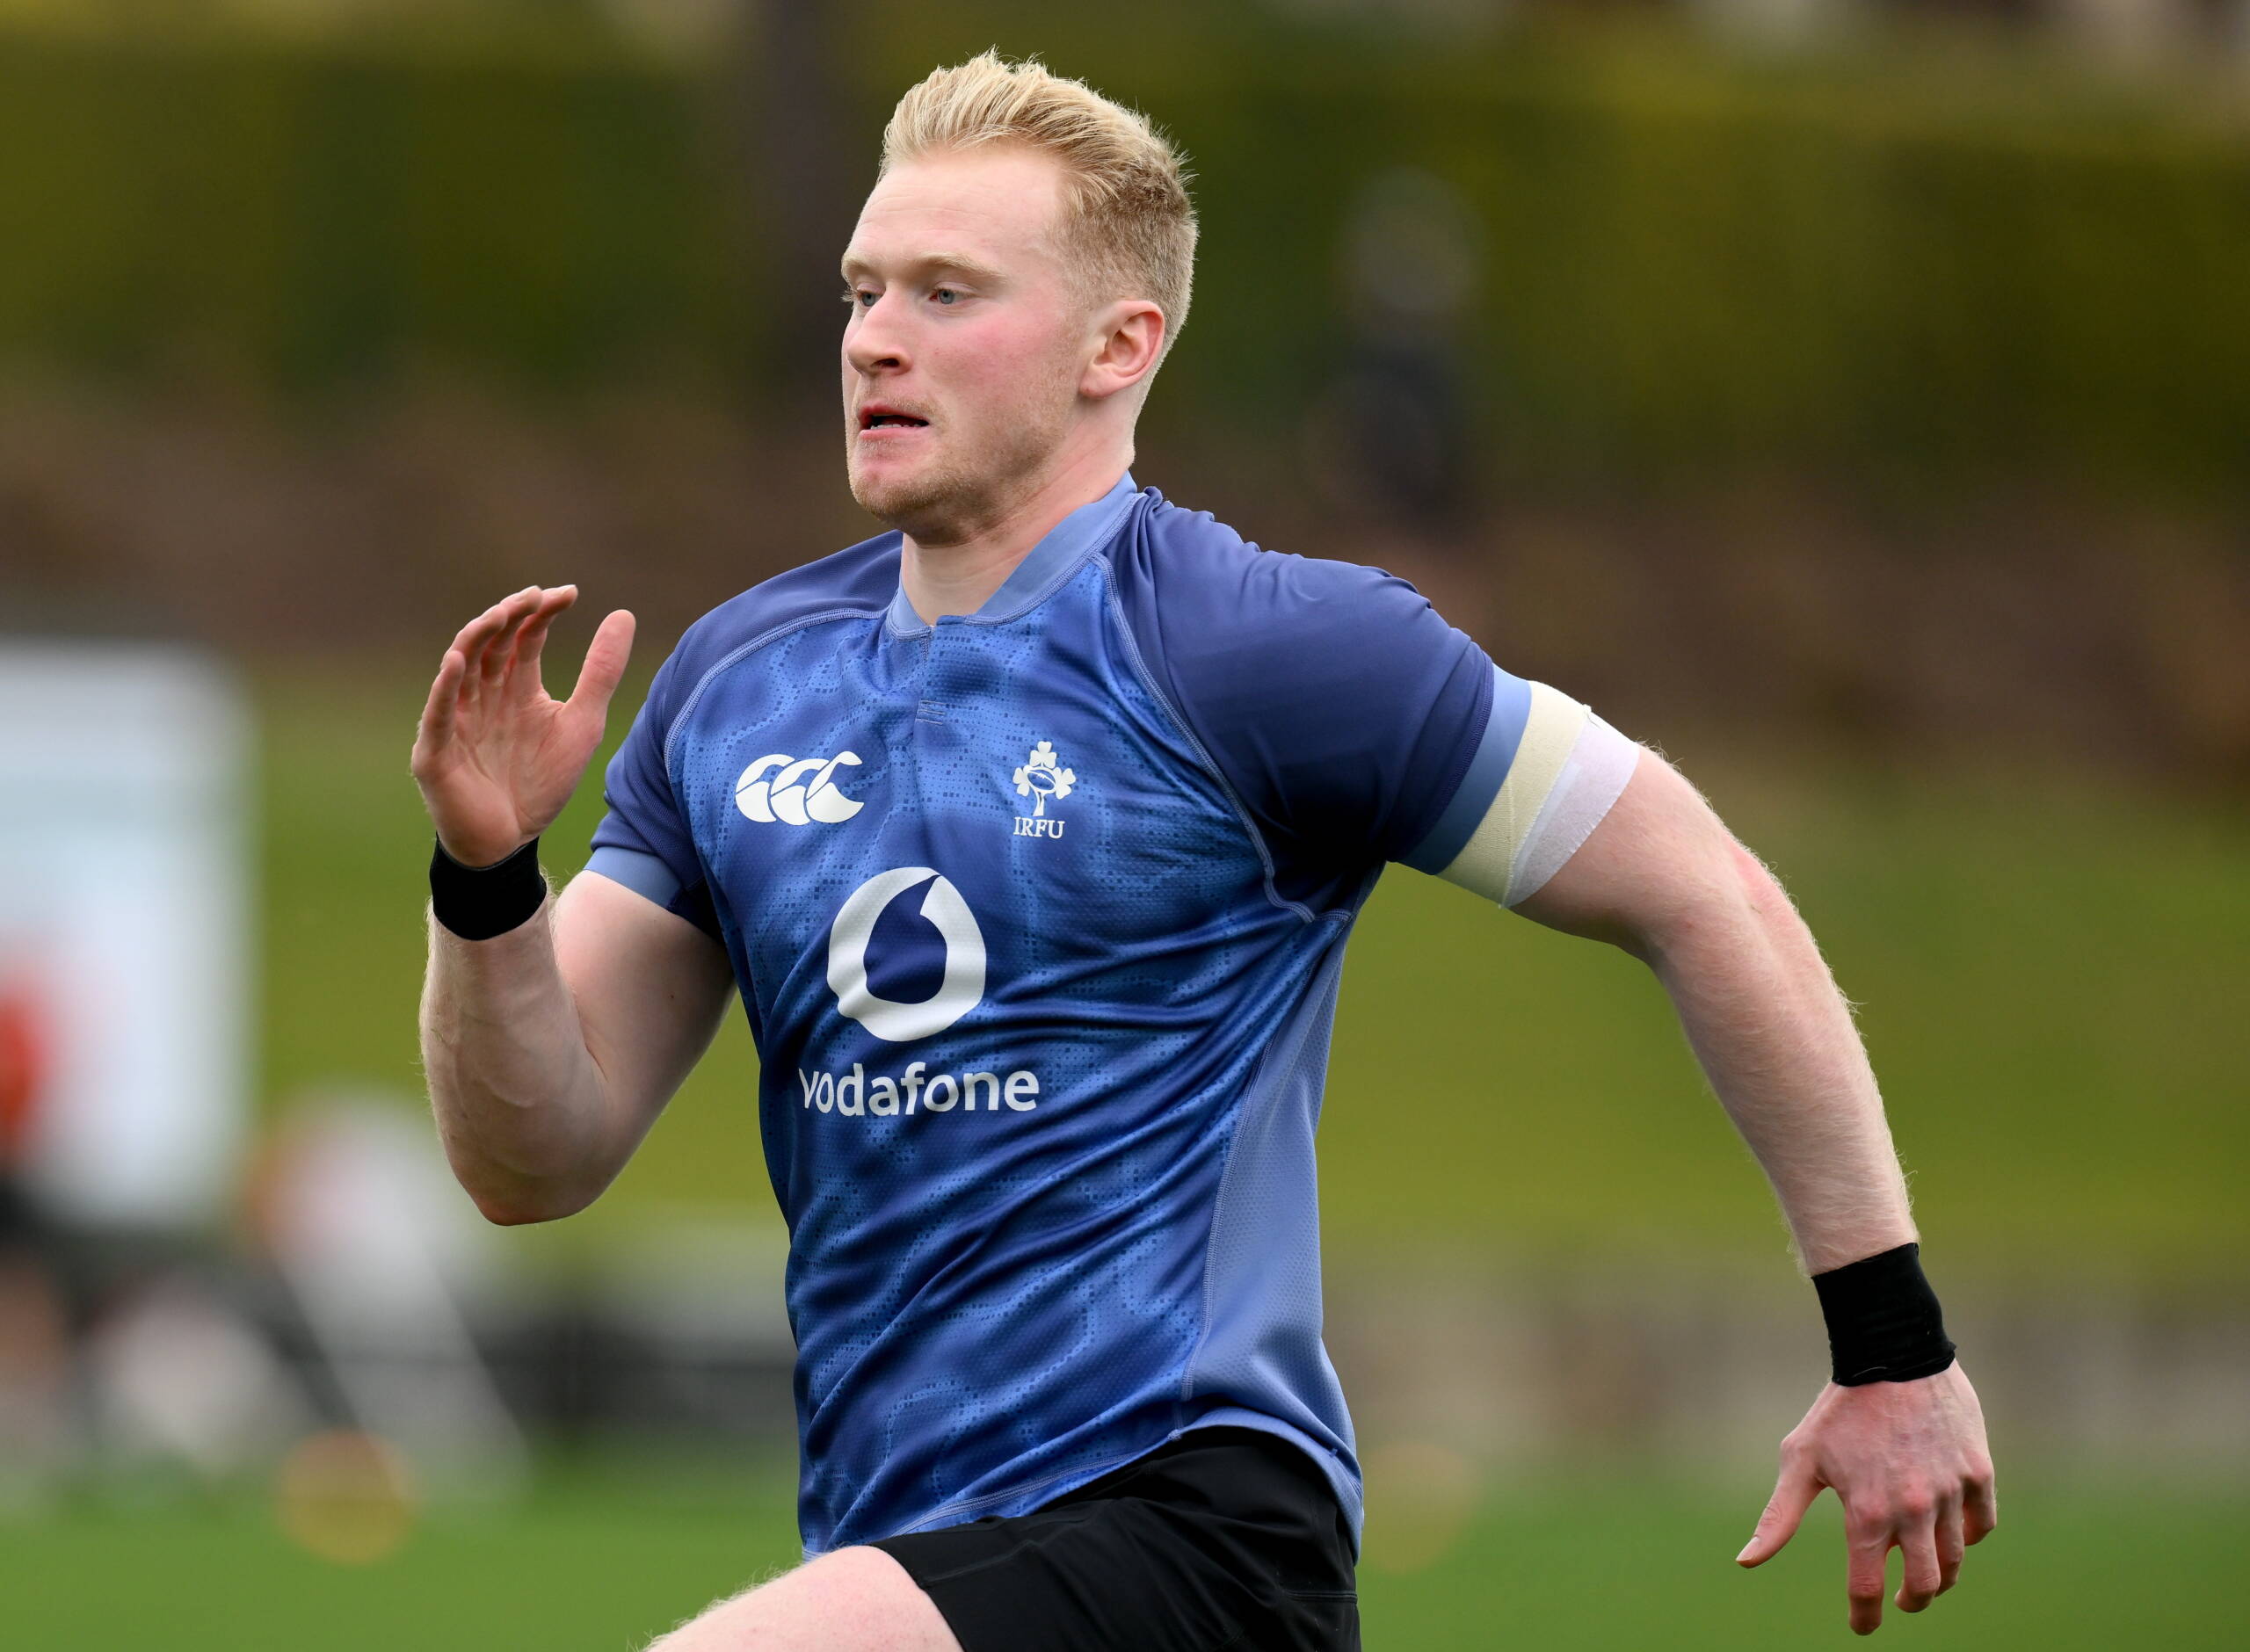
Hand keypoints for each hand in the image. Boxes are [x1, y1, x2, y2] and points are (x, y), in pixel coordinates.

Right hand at [411, 586, 635, 867]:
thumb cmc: (542, 783)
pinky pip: (439, 713)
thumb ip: (601, 672)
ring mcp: (456, 719)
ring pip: (460, 667)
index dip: (543, 613)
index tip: (570, 593)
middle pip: (492, 643)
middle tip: (534, 596)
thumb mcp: (582, 723)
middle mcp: (483, 694)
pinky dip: (446, 688)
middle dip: (510, 617)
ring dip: (477, 639)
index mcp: (516, 686)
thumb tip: (624, 614)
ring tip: (500, 614)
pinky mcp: (436, 749)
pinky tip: (457, 661)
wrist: (512, 841)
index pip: (526, 637)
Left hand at [1736, 1362, 1996, 1634]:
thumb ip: (1779, 1517)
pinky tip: (1952, 1534)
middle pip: (1923, 1586)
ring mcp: (1949, 1493)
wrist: (1891, 1354)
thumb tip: (1746, 1563)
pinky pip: (1981, 1525)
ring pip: (1955, 1560)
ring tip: (1925, 1574)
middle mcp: (1912, 1510)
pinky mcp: (1977, 1473)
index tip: (1861, 1626)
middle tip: (1900, 1600)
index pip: (1867, 1589)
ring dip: (1940, 1575)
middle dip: (1910, 1601)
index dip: (1864, 1616)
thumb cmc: (1839, 1409)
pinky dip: (1968, 1537)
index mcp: (1866, 1513)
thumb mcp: (1800, 1458)